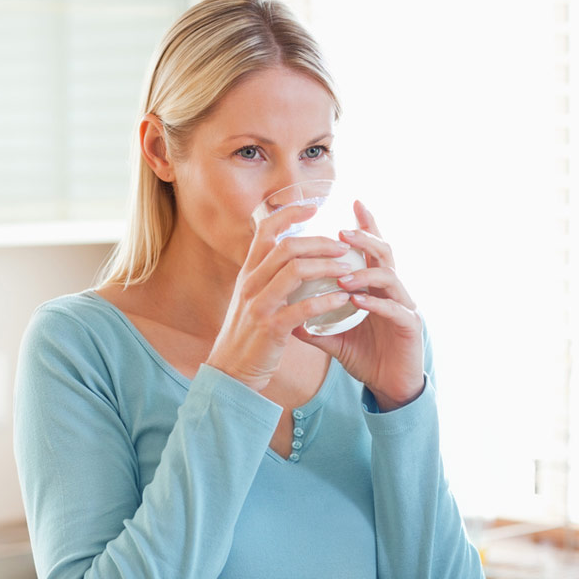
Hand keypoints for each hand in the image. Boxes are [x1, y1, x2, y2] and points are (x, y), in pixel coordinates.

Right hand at [207, 203, 355, 392]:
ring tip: (349, 268)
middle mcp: (250, 283)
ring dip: (327, 266)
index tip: (312, 207)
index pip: (264, 231)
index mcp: (247, 273)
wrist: (230, 371)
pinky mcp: (271, 328)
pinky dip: (326, 300)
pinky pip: (303, 307)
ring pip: (295, 271)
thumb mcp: (250, 299)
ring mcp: (259, 305)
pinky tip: (343, 299)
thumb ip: (266, 277)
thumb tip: (288, 257)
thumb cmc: (248, 334)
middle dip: (319, 242)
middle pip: (286, 247)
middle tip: (344, 245)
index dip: (288, 214)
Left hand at [291, 200, 425, 410]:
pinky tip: (356, 300)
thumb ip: (312, 324)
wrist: (389, 388)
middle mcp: (393, 291)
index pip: (371, 250)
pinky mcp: (410, 326)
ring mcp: (405, 306)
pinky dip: (374, 302)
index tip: (353, 201)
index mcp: (376, 287)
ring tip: (341, 275)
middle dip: (364, 238)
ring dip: (364, 273)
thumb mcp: (334, 338)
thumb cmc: (365, 357)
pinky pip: (394, 309)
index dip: (366, 225)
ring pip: (390, 277)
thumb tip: (283, 315)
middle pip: (384, 253)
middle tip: (341, 231)